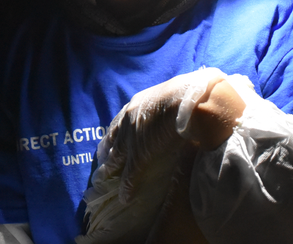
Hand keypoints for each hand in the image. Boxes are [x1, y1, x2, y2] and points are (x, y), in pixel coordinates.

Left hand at [95, 68, 242, 203]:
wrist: (192, 101)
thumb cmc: (190, 95)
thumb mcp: (178, 95)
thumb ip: (174, 102)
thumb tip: (184, 103)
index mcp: (140, 102)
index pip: (122, 120)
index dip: (117, 132)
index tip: (109, 141)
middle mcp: (131, 117)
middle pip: (114, 138)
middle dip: (107, 150)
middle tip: (101, 161)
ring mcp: (133, 136)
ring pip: (116, 156)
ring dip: (110, 169)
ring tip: (103, 180)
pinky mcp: (140, 155)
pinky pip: (130, 173)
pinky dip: (127, 187)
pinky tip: (125, 197)